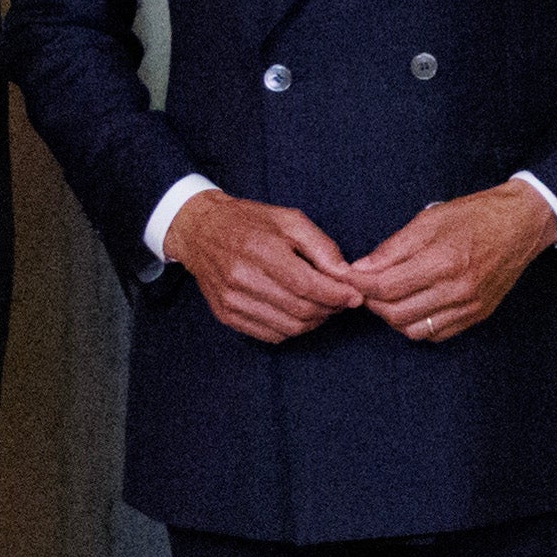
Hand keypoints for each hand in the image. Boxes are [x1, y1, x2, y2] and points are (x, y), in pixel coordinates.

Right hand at [163, 188, 365, 339]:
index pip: (308, 286)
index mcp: (261, 251)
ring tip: (322, 306)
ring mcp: (232, 301)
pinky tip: (297, 312)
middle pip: (301, 310)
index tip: (355, 296)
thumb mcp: (289, 220)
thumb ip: (321, 247)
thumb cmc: (250, 222)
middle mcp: (243, 279)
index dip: (337, 296)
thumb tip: (346, 275)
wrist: (200, 231)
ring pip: (288, 328)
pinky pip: (270, 335)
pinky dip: (292, 329)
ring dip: (314, 322)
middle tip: (342, 301)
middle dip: (330, 309)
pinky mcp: (226, 315)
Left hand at [339, 179, 556, 345]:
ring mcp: (469, 306)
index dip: (359, 284)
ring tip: (389, 296)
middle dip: (372, 302)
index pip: (386, 286)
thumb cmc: (475, 216)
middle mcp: (458, 289)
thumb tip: (361, 269)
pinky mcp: (478, 315)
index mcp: (443, 260)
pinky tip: (414, 305)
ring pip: (413, 330)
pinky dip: (417, 325)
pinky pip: (436, 334)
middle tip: (366, 286)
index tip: (348, 277)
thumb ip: (393, 248)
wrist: (522, 224)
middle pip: (396, 313)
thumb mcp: (429, 220)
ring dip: (393, 317)